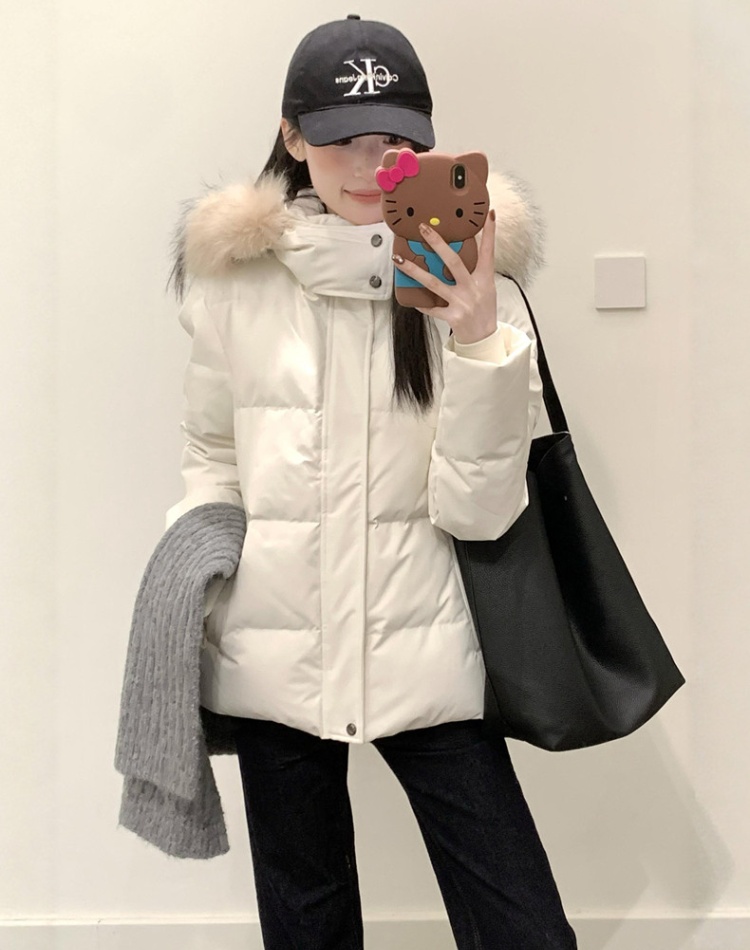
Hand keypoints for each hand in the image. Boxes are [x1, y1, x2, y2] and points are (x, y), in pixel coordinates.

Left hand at [392, 209, 497, 343]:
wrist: (483, 339)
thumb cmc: (484, 310)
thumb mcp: (486, 288)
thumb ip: (474, 272)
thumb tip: (454, 254)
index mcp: (485, 279)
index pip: (489, 252)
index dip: (490, 234)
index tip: (489, 215)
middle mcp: (473, 288)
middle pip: (454, 261)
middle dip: (437, 243)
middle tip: (423, 228)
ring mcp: (462, 302)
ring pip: (433, 283)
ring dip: (414, 270)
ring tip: (398, 259)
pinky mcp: (453, 317)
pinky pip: (432, 308)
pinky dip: (422, 304)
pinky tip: (412, 299)